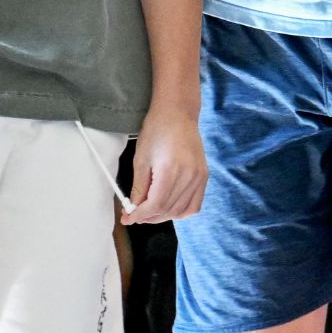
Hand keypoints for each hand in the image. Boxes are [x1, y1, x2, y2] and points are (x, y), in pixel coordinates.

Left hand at [128, 104, 207, 224]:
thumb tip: (133, 210)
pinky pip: (194, 204)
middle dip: (148, 217)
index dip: (139, 215)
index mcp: (171, 170)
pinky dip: (180, 211)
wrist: (178, 114)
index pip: (155, 204)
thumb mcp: (141, 160)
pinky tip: (168, 207)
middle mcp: (189, 175)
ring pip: (181, 211)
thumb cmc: (157, 131)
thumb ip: (139, 189)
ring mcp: (199, 176)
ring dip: (163, 216)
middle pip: (167, 209)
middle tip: (135, 214)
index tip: (127, 218)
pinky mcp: (204, 176)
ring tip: (150, 211)